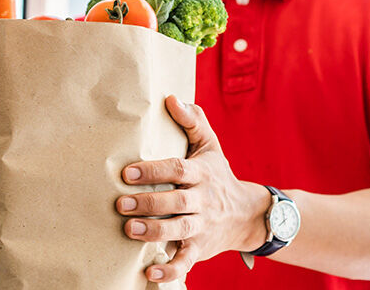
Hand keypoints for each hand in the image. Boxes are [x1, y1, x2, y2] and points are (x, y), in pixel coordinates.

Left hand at [115, 96, 270, 282]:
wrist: (249, 214)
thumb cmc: (218, 174)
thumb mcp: (210, 146)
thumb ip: (192, 121)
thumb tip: (170, 97)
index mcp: (202, 173)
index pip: (177, 170)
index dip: (153, 171)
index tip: (127, 172)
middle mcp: (203, 200)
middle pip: (177, 202)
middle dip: (149, 203)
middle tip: (120, 204)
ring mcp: (202, 226)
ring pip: (180, 231)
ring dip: (154, 232)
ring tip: (129, 231)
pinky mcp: (200, 249)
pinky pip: (186, 261)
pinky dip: (170, 270)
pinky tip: (150, 273)